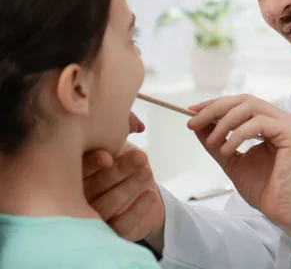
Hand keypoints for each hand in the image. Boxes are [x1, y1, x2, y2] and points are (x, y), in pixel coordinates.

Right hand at [83, 113, 165, 251]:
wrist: (145, 197)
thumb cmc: (124, 167)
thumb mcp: (121, 146)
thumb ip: (120, 132)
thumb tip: (134, 122)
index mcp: (72, 175)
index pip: (76, 169)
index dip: (91, 163)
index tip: (108, 157)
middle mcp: (76, 199)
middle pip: (94, 186)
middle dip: (119, 171)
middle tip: (141, 158)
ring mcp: (91, 220)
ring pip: (106, 206)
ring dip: (128, 186)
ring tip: (147, 170)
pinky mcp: (110, 235)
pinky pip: (121, 227)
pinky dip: (136, 210)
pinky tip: (150, 194)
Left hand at [187, 94, 290, 242]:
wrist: (284, 211)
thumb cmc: (266, 190)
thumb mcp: (232, 160)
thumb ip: (217, 141)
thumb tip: (198, 125)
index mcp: (270, 123)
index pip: (241, 104)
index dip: (216, 104)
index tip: (193, 111)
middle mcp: (281, 120)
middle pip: (244, 100)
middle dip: (215, 109)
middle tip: (194, 122)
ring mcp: (288, 125)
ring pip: (251, 107)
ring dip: (225, 122)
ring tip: (212, 142)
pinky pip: (260, 124)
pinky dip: (239, 134)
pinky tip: (227, 149)